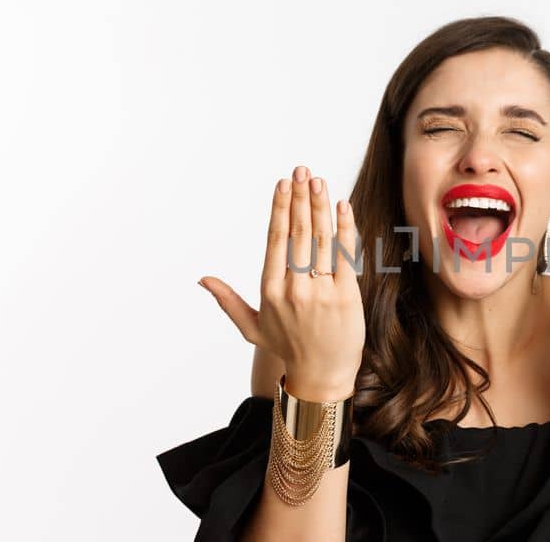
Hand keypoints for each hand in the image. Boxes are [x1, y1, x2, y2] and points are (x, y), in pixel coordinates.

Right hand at [199, 166, 365, 401]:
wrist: (322, 377)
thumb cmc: (288, 349)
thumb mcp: (252, 328)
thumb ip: (228, 301)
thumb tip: (202, 280)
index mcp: (270, 291)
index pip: (275, 241)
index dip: (279, 210)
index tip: (282, 184)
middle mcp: (294, 289)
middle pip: (298, 234)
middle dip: (299, 199)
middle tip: (302, 171)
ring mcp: (321, 292)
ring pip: (321, 240)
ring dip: (320, 206)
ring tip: (318, 181)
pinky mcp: (346, 296)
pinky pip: (345, 256)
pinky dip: (345, 229)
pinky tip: (342, 206)